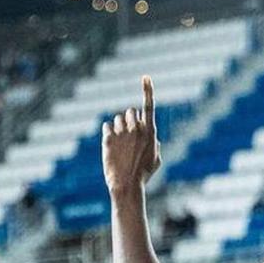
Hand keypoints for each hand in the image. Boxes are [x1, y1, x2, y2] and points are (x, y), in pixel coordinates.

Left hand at [102, 75, 160, 198]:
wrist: (126, 185)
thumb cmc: (144, 175)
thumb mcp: (156, 160)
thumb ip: (155, 144)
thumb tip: (153, 137)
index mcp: (150, 133)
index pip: (149, 106)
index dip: (148, 90)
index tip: (146, 77)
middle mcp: (136, 129)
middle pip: (130, 112)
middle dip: (130, 120)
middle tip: (129, 137)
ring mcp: (121, 133)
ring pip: (118, 119)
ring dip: (119, 127)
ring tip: (121, 145)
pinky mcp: (108, 139)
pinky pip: (107, 126)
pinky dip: (109, 133)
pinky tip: (112, 146)